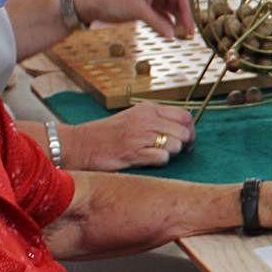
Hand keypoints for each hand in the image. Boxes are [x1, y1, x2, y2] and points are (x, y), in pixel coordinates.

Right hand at [65, 102, 195, 170]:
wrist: (80, 145)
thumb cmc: (107, 134)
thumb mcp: (133, 118)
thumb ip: (156, 120)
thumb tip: (182, 128)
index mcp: (148, 109)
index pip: (184, 116)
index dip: (190, 130)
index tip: (187, 140)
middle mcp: (146, 120)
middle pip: (184, 132)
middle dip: (184, 144)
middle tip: (177, 152)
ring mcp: (140, 136)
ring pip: (175, 145)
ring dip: (170, 153)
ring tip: (154, 154)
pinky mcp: (134, 153)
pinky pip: (162, 158)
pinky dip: (158, 162)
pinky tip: (146, 160)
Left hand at [77, 0, 194, 38]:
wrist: (90, 3)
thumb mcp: (136, 10)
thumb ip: (157, 22)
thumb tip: (173, 34)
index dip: (189, 12)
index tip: (191, 26)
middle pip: (178, 4)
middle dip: (185, 18)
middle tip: (189, 34)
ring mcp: (151, 1)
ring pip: (171, 12)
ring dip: (176, 23)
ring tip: (181, 35)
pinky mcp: (144, 10)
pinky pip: (161, 18)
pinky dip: (166, 26)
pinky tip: (169, 34)